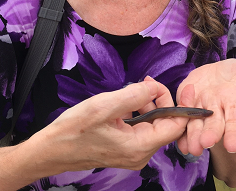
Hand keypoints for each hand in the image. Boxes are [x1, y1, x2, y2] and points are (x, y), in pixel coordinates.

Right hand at [37, 79, 187, 173]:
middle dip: (161, 100)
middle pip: (166, 124)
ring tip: (133, 90)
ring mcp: (133, 153)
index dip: (181, 105)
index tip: (183, 87)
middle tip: (146, 82)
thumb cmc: (74, 130)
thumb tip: (154, 87)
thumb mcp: (104, 106)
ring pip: (154, 125)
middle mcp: (140, 154)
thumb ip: (134, 95)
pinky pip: (142, 129)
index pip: (175, 127)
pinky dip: (140, 112)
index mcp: (139, 146)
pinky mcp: (126, 149)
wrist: (52, 150)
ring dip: (149, 105)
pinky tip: (126, 102)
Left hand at [176, 59, 235, 155]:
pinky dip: (175, 122)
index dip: (235, 132)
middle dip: (209, 135)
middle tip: (204, 144)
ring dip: (191, 135)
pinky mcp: (183, 101)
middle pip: (213, 124)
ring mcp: (198, 106)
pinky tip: (172, 129)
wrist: (215, 72)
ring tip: (189, 146)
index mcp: (232, 102)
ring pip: (194, 123)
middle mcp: (215, 109)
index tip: (233, 146)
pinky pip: (178, 114)